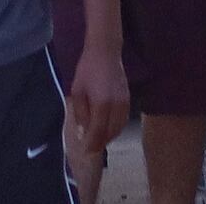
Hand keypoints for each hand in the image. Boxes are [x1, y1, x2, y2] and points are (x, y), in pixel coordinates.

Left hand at [63, 41, 129, 159]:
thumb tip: (82, 133)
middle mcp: (116, 105)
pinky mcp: (128, 98)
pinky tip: (108, 128)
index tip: (85, 153)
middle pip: (111, 131)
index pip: (98, 131)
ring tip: (99, 140)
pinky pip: (124, 118)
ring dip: (110, 136)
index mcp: (102, 104)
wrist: (105, 52)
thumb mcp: (77, 92)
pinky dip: (116, 127)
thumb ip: (80, 114)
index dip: (92, 144)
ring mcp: (125, 101)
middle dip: (101, 142)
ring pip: (120, 126)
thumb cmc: (87, 70)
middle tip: (91, 149)